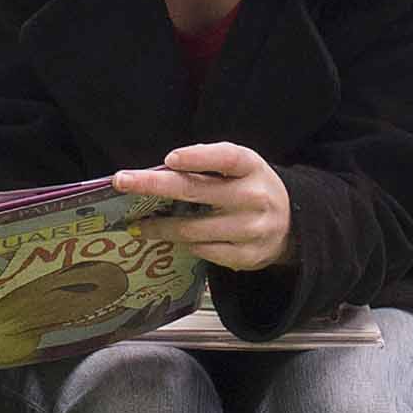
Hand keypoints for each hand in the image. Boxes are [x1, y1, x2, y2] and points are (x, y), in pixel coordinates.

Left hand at [112, 142, 292, 275]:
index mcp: (251, 167)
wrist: (292, 224)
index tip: (169, 159)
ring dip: (159, 227)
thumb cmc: (250, 188)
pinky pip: (204, 251)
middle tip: (121, 181)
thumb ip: (208, 168)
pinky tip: (174, 240)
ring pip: (192, 230)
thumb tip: (156, 175)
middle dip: (153, 185)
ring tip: (138, 226)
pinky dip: (185, 245)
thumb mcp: (240, 169)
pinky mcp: (247, 256)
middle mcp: (254, 196)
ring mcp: (251, 229)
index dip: (198, 156)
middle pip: (197, 191)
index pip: (225, 157)